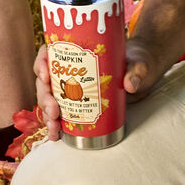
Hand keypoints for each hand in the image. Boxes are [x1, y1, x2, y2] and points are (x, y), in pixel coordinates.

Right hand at [35, 37, 162, 140]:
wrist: (142, 72)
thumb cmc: (137, 60)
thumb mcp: (138, 63)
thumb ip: (136, 71)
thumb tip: (130, 85)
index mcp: (79, 51)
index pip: (50, 52)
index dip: (42, 63)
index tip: (46, 76)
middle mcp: (70, 68)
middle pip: (45, 80)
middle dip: (44, 97)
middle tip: (54, 111)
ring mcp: (71, 85)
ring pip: (49, 98)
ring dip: (46, 114)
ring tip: (54, 127)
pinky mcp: (76, 101)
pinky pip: (58, 111)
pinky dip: (54, 123)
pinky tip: (56, 134)